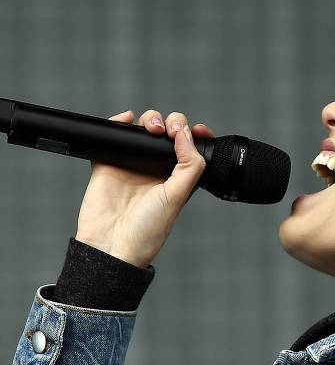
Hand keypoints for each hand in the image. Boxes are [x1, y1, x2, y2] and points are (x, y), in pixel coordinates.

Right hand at [75, 110, 213, 266]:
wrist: (111, 245)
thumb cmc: (147, 230)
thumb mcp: (177, 197)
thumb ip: (189, 166)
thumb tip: (187, 135)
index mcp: (176, 178)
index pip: (189, 148)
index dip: (193, 134)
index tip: (198, 129)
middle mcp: (155, 169)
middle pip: (167, 133)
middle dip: (173, 123)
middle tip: (170, 130)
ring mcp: (131, 164)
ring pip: (142, 130)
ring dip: (150, 119)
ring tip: (152, 128)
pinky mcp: (107, 162)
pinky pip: (113, 134)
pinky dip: (119, 121)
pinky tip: (127, 120)